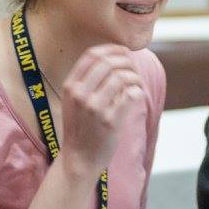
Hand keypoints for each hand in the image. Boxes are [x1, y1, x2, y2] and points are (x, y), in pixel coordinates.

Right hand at [59, 44, 144, 176]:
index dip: (111, 49)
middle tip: (133, 69)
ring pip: (121, 77)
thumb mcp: (74, 101)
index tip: (123, 51)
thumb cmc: (81, 128)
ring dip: (134, 77)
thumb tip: (115, 57)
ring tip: (136, 84)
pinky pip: (131, 94)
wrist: (79, 159)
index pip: (92, 55)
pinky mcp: (110, 121)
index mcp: (71, 86)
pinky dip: (138, 91)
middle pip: (108, 62)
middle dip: (126, 61)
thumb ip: (88, 80)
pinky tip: (136, 96)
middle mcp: (80, 94)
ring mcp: (94, 107)